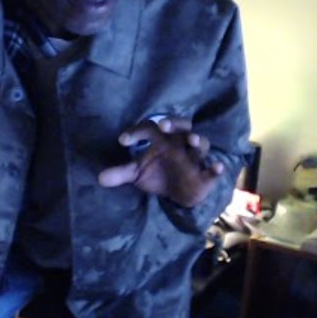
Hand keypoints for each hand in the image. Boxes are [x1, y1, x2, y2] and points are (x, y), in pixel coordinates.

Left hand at [97, 117, 224, 206]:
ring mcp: (193, 157)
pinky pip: (212, 169)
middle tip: (163, 125)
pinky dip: (215, 168)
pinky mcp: (205, 174)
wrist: (178, 194)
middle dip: (174, 123)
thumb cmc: (157, 174)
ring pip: (200, 144)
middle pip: (180, 125)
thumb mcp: (136, 174)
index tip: (122, 141)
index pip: (148, 129)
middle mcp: (178, 143)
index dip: (136, 133)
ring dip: (198, 140)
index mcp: (160, 139)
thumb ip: (120, 173)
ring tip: (193, 140)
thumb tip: (99, 178)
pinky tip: (217, 166)